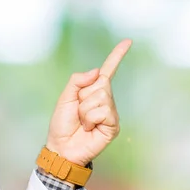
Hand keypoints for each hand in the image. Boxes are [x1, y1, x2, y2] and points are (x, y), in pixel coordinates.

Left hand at [46, 39, 131, 166]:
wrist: (62, 147)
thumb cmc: (62, 124)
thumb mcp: (65, 98)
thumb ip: (77, 81)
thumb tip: (97, 71)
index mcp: (93, 91)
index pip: (107, 70)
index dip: (117, 56)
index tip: (128, 41)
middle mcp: (105, 100)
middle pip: (100, 84)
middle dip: (83, 97)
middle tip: (78, 112)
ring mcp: (111, 112)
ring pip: (100, 97)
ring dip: (85, 110)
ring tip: (82, 122)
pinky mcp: (113, 125)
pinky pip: (103, 111)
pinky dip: (91, 118)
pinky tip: (90, 128)